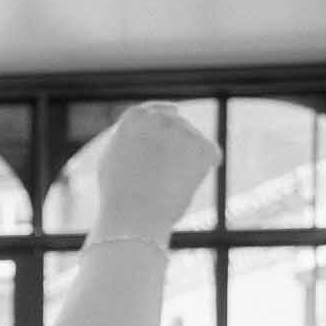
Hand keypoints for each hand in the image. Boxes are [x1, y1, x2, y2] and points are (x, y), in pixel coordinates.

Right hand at [92, 101, 219, 240]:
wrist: (134, 216)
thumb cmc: (118, 194)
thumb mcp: (113, 156)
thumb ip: (132, 136)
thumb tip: (148, 126)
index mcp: (135, 117)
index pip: (157, 110)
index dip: (163, 126)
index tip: (163, 142)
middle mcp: (160, 117)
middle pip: (179, 125)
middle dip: (177, 145)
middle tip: (162, 175)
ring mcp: (184, 130)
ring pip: (194, 142)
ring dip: (188, 159)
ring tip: (166, 184)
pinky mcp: (205, 147)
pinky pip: (211, 155)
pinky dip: (203, 169)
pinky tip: (184, 184)